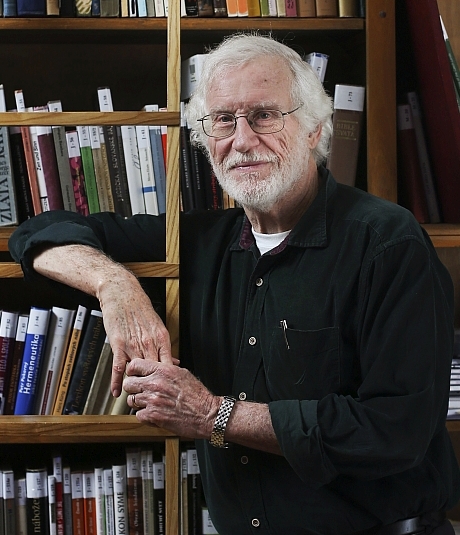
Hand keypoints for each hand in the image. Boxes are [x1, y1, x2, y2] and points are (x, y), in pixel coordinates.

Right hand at [97, 270, 174, 396]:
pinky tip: (118, 392)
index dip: (170, 381)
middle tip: (156, 403)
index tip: (172, 393)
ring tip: (138, 401)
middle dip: (156, 388)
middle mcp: (149, 342)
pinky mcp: (118, 344)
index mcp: (161, 338)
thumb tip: (175, 363)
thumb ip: (164, 347)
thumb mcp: (157, 326)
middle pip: (155, 371)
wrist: (123, 293)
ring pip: (138, 370)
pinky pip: (119, 366)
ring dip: (137, 387)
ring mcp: (134, 344)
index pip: (169, 365)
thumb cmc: (140, 309)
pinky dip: (118, 381)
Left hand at [123, 358, 220, 438]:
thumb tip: (155, 368)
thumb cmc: (198, 395)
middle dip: (133, 388)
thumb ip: (165, 370)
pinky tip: (154, 413)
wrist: (207, 413)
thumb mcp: (182, 374)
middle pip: (128, 383)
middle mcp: (155, 383)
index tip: (134, 375)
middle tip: (139, 391)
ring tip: (148, 404)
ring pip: (131, 400)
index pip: (135, 365)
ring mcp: (152, 400)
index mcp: (163, 370)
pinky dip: (145, 416)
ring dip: (138, 403)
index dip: (132, 371)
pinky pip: (138, 415)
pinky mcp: (153, 416)